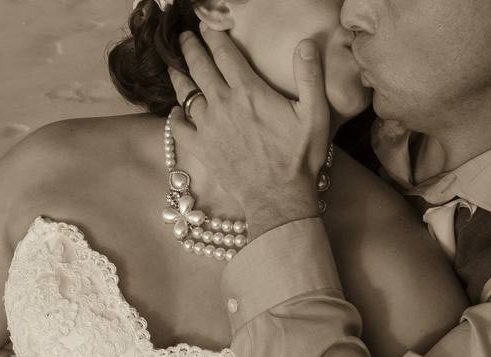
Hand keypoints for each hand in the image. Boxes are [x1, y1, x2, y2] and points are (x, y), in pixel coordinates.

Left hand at [168, 27, 330, 237]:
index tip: (206, 25)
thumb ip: (310, 76)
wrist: (279, 197)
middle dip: (189, 48)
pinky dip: (175, 117)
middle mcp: (223, 104)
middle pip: (199, 67)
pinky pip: (179, 128)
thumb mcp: (315, 114)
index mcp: (249, 91)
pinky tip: (176, 112)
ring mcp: (209, 127)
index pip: (224, 53)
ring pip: (185, 94)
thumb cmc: (299, 158)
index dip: (213, 35)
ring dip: (179, 77)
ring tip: (174, 67)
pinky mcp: (202, 149)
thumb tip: (305, 44)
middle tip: (183, 38)